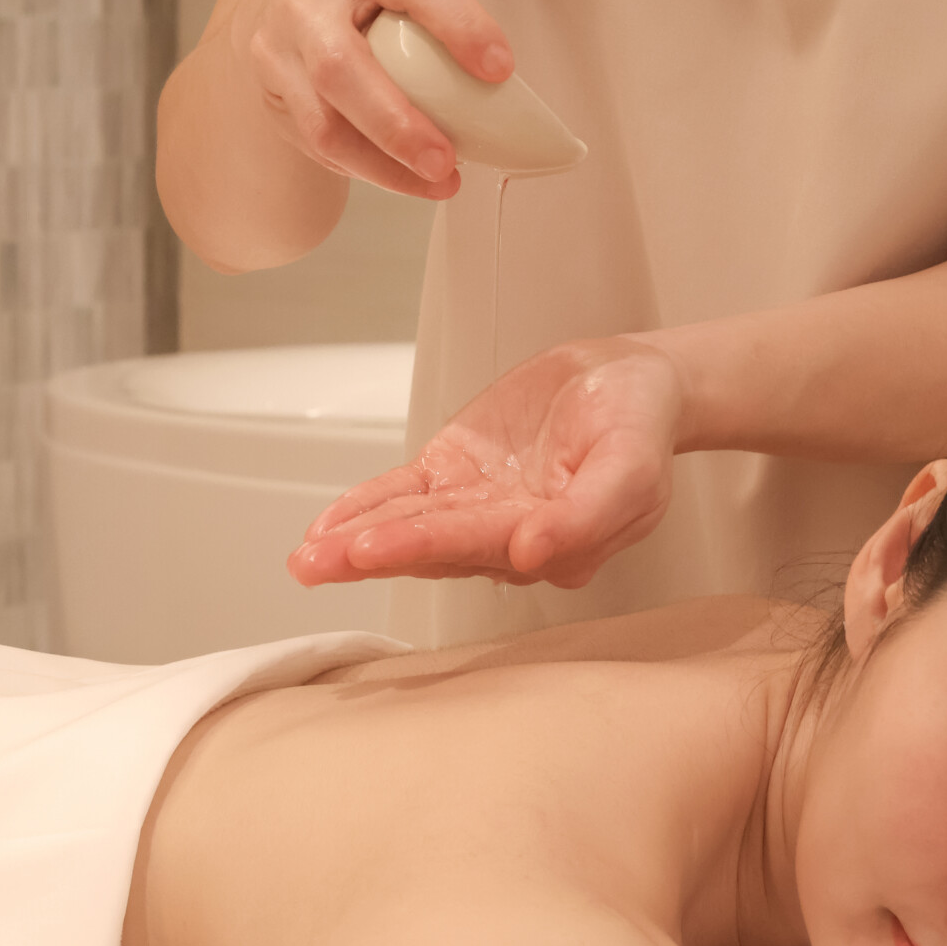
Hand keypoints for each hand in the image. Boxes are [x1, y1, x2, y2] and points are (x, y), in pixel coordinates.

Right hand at [233, 0, 512, 199]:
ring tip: (437, 182)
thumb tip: (497, 87)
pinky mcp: (271, 97)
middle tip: (446, 161)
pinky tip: (404, 178)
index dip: (459, 24)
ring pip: (322, 123)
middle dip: (398, 125)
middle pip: (340, 68)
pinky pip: (317, 146)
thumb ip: (434, 14)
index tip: (500, 69)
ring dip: (384, 165)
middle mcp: (304, 1)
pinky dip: (368, 169)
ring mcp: (276, 52)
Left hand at [288, 339, 685, 588]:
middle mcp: (506, 535)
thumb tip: (532, 554)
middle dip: (372, 554)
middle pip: (433, 546)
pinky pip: (401, 494)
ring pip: (408, 526)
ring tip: (306, 558)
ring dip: (354, 543)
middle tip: (318, 564)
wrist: (629, 381)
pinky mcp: (453, 475)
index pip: (481, 546)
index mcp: (552, 542)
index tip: (376, 548)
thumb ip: (588, 516)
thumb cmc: (640, 425)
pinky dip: (363, 507)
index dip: (427, 544)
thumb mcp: (634, 466)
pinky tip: (325, 529)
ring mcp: (474, 506)